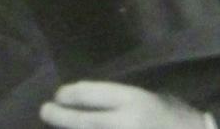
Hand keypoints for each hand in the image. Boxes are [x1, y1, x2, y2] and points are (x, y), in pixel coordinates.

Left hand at [39, 81, 205, 128]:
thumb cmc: (174, 116)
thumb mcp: (148, 97)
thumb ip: (119, 100)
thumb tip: (84, 103)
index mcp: (133, 100)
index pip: (89, 94)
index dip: (68, 95)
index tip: (59, 95)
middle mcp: (125, 124)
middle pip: (83, 123)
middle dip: (60, 117)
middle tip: (45, 111)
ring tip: (57, 126)